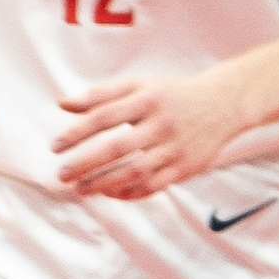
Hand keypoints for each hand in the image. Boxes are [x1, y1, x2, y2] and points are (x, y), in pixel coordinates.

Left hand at [50, 55, 271, 198]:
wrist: (223, 104)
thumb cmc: (170, 95)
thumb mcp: (139, 86)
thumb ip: (100, 95)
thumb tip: (61, 104)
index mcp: (147, 99)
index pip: (104, 116)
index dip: (77, 132)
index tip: (55, 146)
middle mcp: (161, 124)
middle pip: (118, 147)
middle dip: (86, 163)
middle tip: (61, 175)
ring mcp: (175, 148)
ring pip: (135, 172)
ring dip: (104, 184)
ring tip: (80, 189)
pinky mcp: (186, 168)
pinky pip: (153, 187)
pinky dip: (129, 193)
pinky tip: (109, 193)